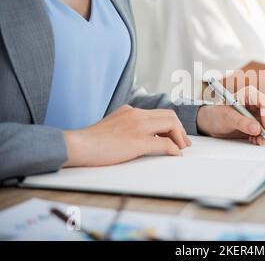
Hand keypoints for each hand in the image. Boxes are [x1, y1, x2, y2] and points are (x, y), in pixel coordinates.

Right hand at [64, 105, 190, 166]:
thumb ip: (126, 125)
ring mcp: (137, 127)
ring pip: (170, 124)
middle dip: (179, 129)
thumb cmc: (91, 141)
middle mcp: (136, 114)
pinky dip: (173, 149)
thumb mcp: (112, 125)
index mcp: (130, 111)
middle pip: (169, 115)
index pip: (159, 112)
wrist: (78, 145)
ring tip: (181, 148)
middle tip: (183, 143)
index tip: (175, 135)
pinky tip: (175, 154)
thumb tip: (141, 136)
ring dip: (180, 137)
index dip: (171, 124)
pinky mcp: (137, 141)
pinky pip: (164, 143)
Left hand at [197, 86, 264, 145]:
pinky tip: (254, 139)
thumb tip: (256, 128)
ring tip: (255, 140)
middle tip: (262, 139)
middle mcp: (257, 102)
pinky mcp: (261, 122)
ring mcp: (260, 113)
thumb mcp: (226, 117)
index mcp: (249, 94)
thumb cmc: (216, 114)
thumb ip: (241, 122)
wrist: (212, 123)